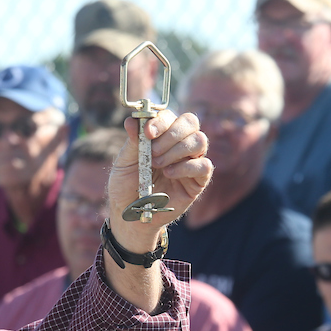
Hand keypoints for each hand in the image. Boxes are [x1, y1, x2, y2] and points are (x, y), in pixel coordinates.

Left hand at [107, 109, 210, 252]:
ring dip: (177, 150)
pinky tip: (170, 174)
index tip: (148, 133)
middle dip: (172, 134)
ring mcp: (191, 161)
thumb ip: (133, 141)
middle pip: (190, 122)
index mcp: (161, 135)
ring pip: (200, 140)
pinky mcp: (198, 180)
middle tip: (153, 152)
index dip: (160, 121)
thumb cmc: (127, 186)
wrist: (131, 214)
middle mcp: (179, 144)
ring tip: (158, 165)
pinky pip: (205, 165)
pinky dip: (186, 167)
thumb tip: (132, 120)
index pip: (169, 116)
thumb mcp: (125, 162)